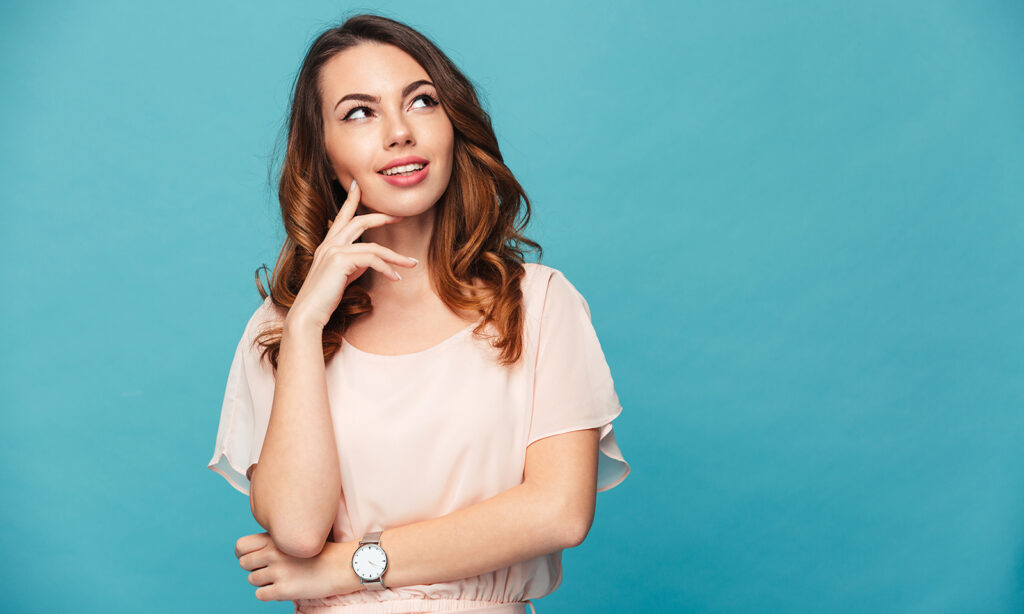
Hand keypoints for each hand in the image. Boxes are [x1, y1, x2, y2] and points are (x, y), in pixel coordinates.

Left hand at [235, 531, 345, 601]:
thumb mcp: (296, 538)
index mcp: (275, 538)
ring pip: (252, 580)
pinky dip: (269, 593)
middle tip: (271, 570)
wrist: (342, 565)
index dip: (243, 554)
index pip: (241, 546)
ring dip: (263, 581)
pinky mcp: (283, 589)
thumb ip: (274, 542)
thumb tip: (251, 554)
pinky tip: (285, 588)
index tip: (252, 558)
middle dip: (254, 568)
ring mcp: (277, 571)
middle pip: (244, 564)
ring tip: (282, 578)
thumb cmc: (320, 552)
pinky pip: (260, 594)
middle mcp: (273, 553)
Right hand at [288, 179, 419, 329]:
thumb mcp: (341, 276)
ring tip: (412, 264)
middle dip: (382, 217)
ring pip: (373, 247)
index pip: (341, 217)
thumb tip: (371, 259)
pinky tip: (396, 278)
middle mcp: (329, 244)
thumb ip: (354, 263)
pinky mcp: (340, 261)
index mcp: (327, 245)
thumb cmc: (324, 299)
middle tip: (400, 216)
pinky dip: (387, 269)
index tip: (358, 186)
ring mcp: (333, 251)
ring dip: (396, 257)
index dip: (351, 200)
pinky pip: (372, 259)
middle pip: (360, 222)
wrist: (308, 314)